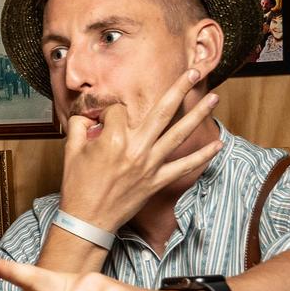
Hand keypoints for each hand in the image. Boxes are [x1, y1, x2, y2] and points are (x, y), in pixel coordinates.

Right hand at [58, 69, 220, 232]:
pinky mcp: (157, 181)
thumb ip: (80, 125)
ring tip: (214, 98)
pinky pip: (184, 167)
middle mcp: (136, 149)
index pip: (118, 111)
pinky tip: (218, 145)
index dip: (108, 112)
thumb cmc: (77, 185)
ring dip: (199, 114)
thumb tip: (91, 115)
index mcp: (113, 139)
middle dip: (179, 88)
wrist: (87, 219)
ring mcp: (150, 165)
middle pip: (162, 111)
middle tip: (194, 71)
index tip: (100, 122)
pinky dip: (202, 156)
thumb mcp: (71, 150)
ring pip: (179, 134)